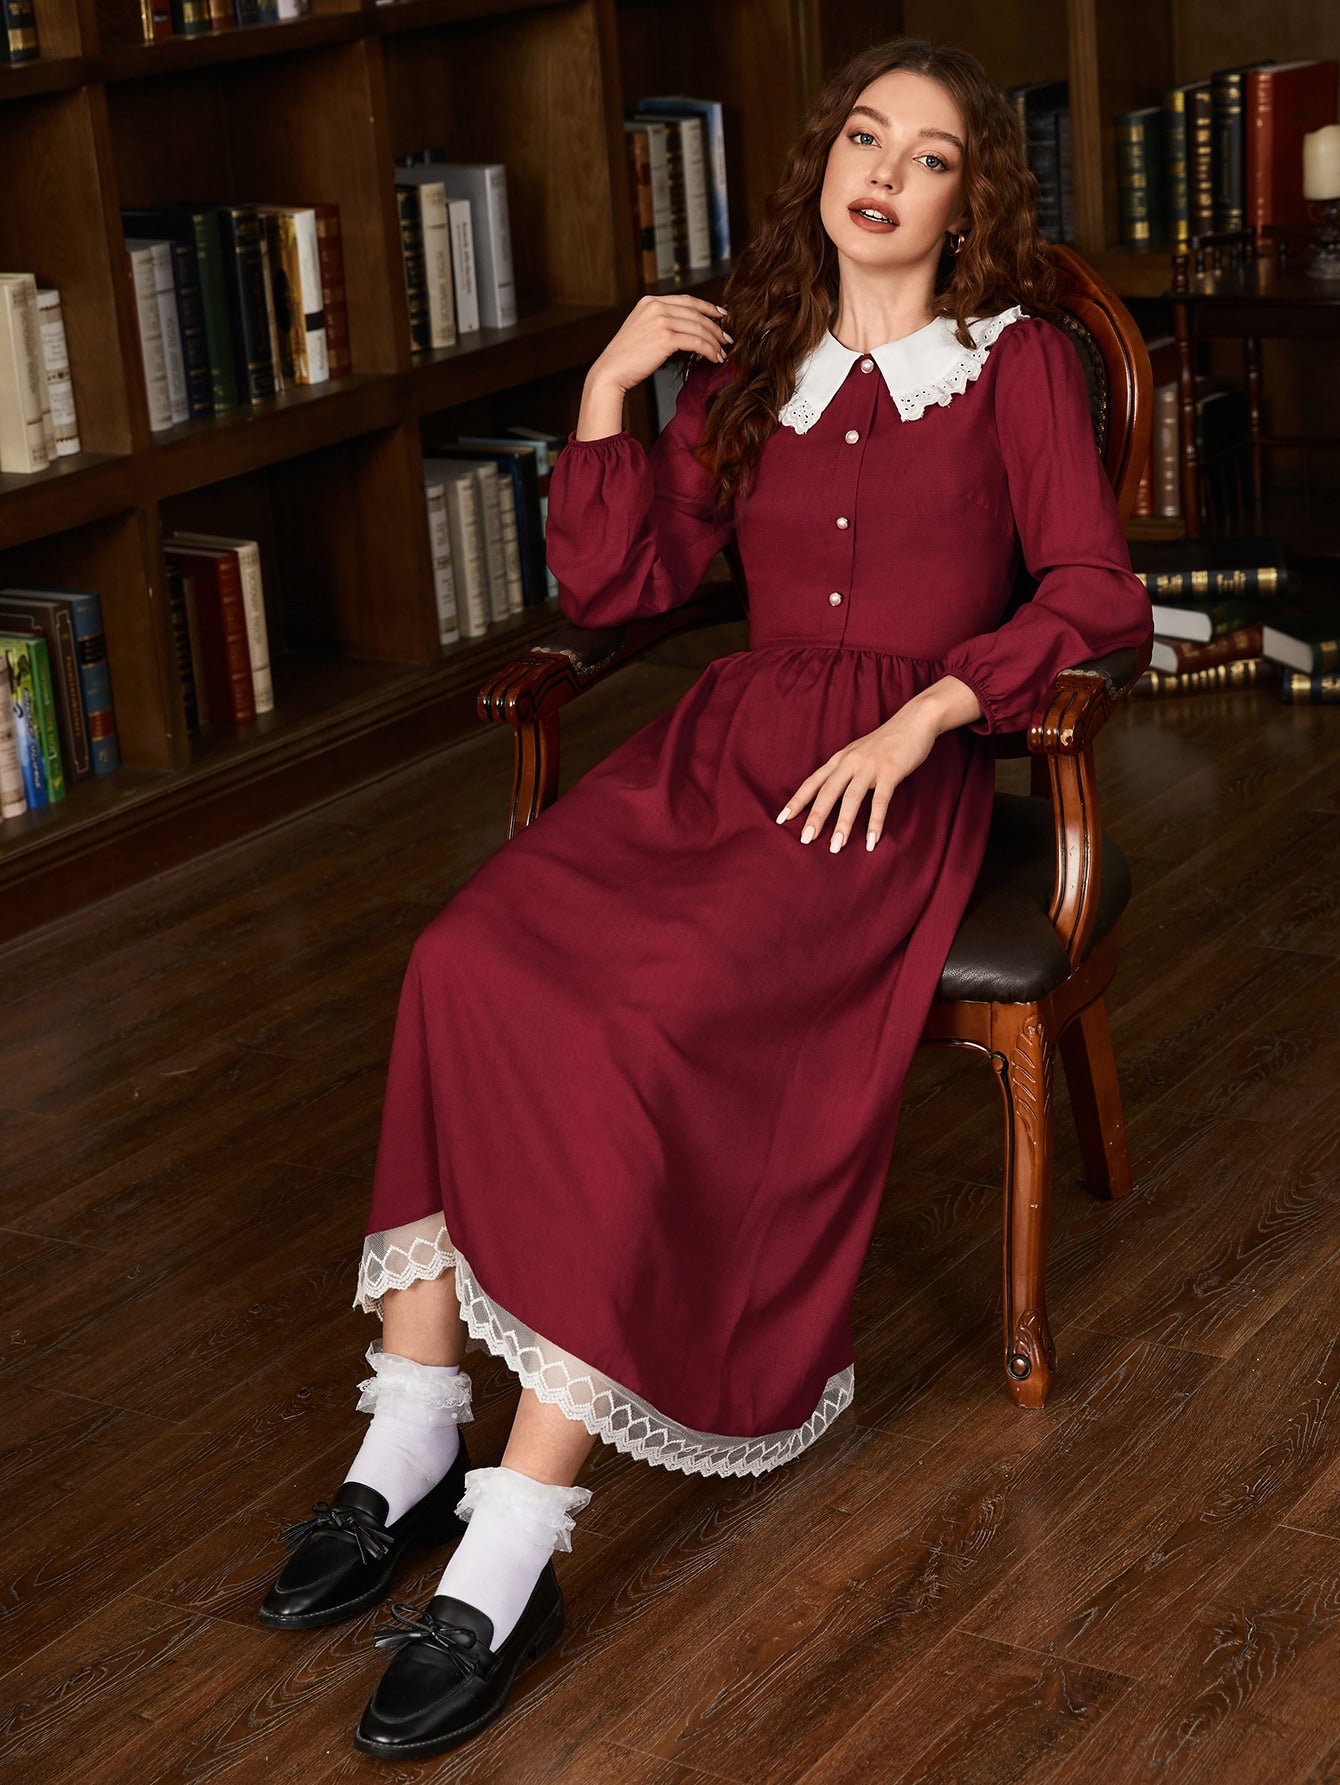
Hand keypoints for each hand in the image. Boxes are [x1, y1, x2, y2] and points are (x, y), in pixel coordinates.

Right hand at [576, 296, 730, 440]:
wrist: (611, 371)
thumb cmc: (626, 357)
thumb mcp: (641, 330)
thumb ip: (660, 322)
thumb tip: (686, 328)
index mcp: (650, 302)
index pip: (687, 300)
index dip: (708, 307)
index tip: (722, 315)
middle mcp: (656, 307)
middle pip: (696, 314)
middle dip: (715, 327)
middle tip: (727, 339)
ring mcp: (661, 321)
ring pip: (699, 328)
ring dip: (714, 341)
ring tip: (722, 353)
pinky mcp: (665, 338)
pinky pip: (696, 342)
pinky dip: (708, 350)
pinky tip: (713, 358)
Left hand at [775, 678, 981, 853]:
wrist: (915, 720)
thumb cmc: (886, 742)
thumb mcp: (859, 754)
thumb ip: (845, 771)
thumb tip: (831, 795)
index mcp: (840, 759)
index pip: (812, 782)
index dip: (797, 801)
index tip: (781, 819)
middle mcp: (850, 762)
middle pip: (827, 792)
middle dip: (815, 817)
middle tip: (805, 839)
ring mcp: (870, 766)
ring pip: (851, 799)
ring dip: (843, 824)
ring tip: (836, 847)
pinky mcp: (890, 771)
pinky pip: (880, 801)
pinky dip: (874, 822)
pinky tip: (871, 841)